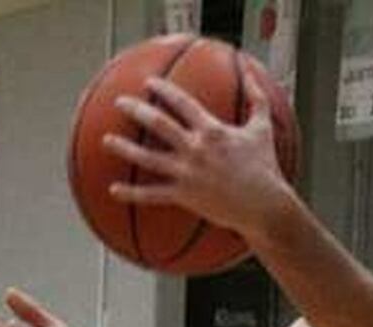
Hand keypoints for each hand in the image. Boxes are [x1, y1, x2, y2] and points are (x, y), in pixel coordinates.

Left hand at [107, 71, 289, 240]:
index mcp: (211, 130)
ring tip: (106, 141)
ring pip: (148, 158)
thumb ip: (256, 99)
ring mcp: (187, 173)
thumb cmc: (266, 170)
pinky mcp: (185, 197)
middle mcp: (195, 148)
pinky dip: (131, 194)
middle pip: (158, 124)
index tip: (149, 84)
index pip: (181, 102)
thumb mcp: (262, 129)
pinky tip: (113, 190)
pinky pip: (152, 195)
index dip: (163, 90)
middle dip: (136, 110)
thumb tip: (252, 74)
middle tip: (119, 103)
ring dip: (125, 148)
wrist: (265, 206)